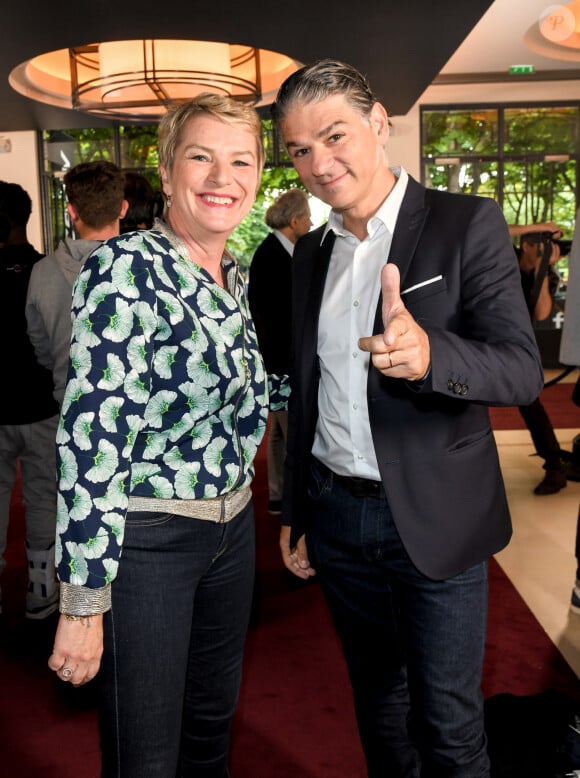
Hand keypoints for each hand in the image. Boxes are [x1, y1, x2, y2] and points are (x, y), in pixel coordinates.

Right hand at [48, 613, 103, 686]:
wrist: (84, 609)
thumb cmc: (91, 619)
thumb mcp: (96, 639)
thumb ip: (92, 650)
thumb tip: (85, 658)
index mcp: (96, 654)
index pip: (90, 674)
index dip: (83, 679)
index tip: (78, 680)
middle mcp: (85, 658)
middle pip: (76, 678)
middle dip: (70, 677)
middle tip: (66, 672)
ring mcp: (73, 656)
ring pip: (65, 675)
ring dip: (60, 672)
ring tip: (59, 665)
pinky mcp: (61, 650)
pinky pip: (54, 665)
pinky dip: (52, 664)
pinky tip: (53, 657)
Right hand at [279, 525, 315, 579]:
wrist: (295, 507)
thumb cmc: (296, 521)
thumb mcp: (300, 537)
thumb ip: (301, 550)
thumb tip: (303, 566)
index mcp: (284, 545)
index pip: (289, 563)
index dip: (297, 571)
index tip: (306, 576)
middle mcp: (287, 546)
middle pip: (293, 562)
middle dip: (302, 568)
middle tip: (313, 573)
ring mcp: (291, 542)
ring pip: (296, 557)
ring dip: (304, 563)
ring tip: (313, 569)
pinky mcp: (296, 539)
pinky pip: (299, 551)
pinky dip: (304, 556)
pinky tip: (309, 560)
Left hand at [358, 263, 430, 379]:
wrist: (427, 353)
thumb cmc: (405, 329)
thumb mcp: (397, 309)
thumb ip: (391, 289)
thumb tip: (388, 267)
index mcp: (405, 323)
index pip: (397, 327)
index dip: (391, 333)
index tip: (388, 339)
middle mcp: (410, 340)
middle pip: (380, 347)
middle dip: (371, 346)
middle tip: (368, 342)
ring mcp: (411, 356)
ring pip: (381, 361)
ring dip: (379, 358)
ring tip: (387, 351)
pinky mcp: (410, 371)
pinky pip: (386, 372)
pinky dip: (386, 368)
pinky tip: (393, 361)